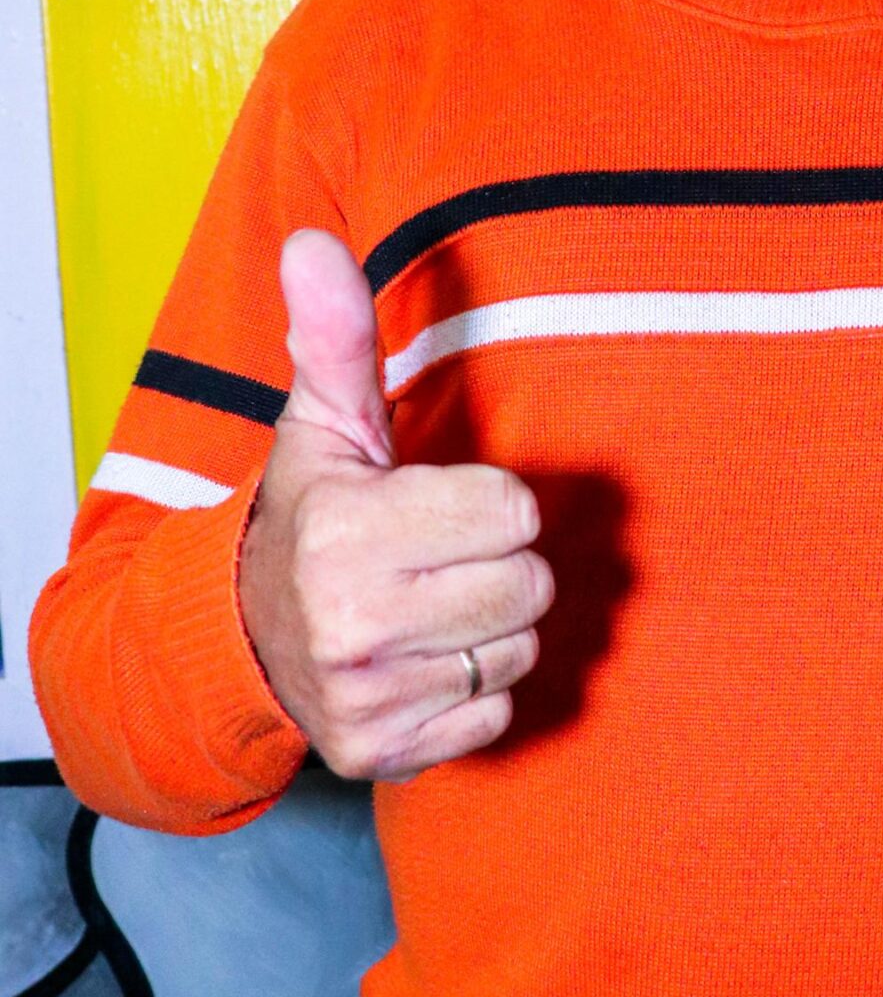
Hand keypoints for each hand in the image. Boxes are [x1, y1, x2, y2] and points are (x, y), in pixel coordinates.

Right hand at [238, 228, 552, 780]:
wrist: (238, 639)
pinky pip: (497, 715)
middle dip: (498, 565)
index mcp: (346, 531)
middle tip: (438, 558)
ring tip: (430, 607)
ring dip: (491, 628)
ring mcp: (367, 697)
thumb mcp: (323, 425)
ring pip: (519, 651)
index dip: (489, 502)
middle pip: (530, 585)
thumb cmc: (309, 517)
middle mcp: (352, 622)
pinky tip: (422, 661)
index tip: (438, 504)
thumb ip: (334, 335)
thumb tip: (310, 241)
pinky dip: (473, 691)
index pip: (515, 512)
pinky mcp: (384, 754)